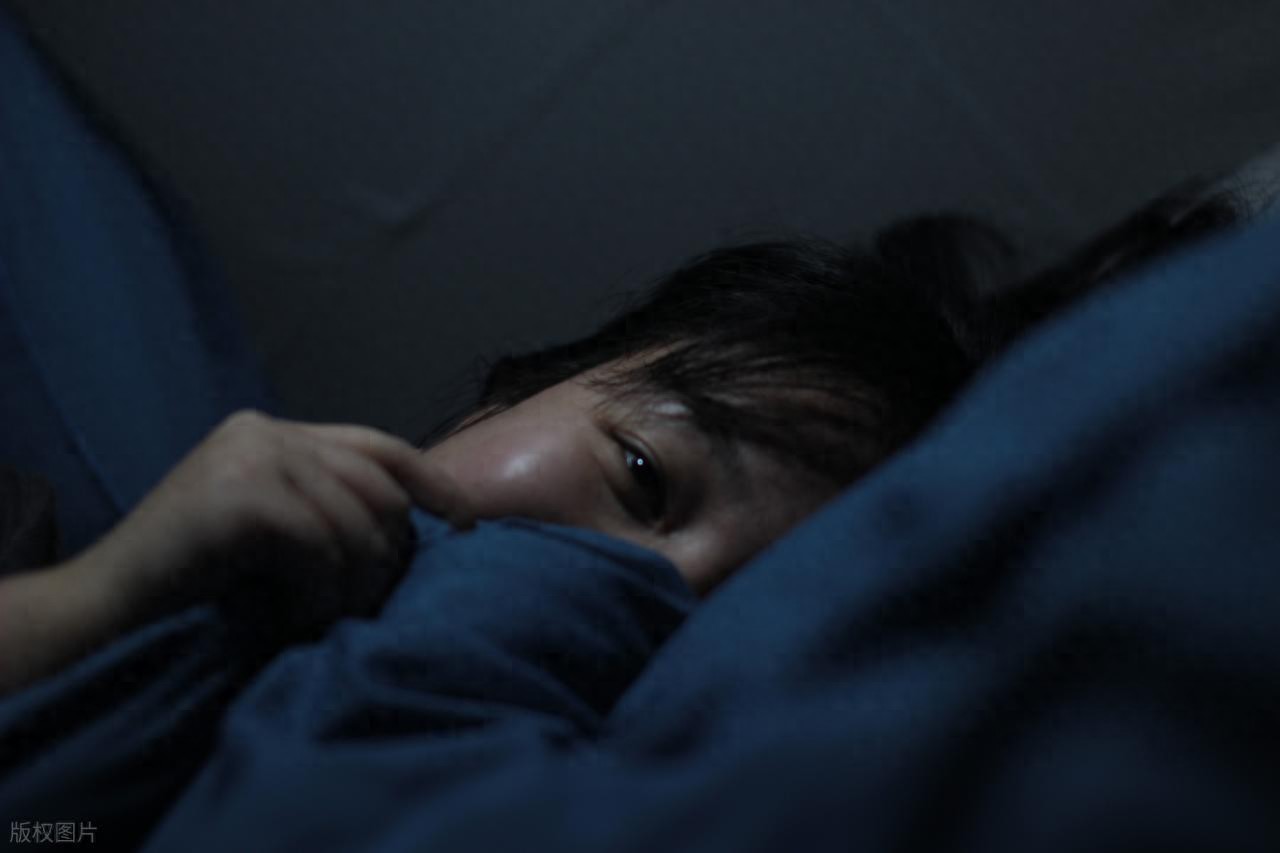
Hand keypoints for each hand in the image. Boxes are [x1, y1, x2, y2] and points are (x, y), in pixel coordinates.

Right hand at [82, 410, 473, 641]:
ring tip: (326, 618)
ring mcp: (250, 456)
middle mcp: (264, 430)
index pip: (378, 445)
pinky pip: (322, 544)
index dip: (432, 482)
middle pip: (378, 484)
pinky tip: (299, 617)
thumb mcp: (270, 527)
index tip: (467, 522)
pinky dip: (321, 590)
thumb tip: (413, 522)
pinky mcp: (240, 494)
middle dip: (388, 552)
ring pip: (356, 520)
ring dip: (354, 583)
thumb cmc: (195, 581)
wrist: (108, 608)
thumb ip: (324, 504)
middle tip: (366, 602)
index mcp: (274, 432)